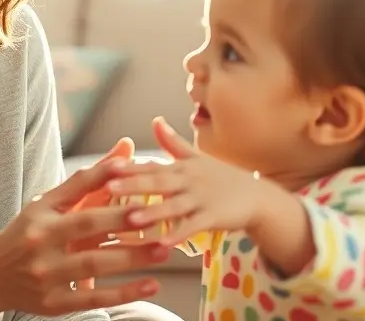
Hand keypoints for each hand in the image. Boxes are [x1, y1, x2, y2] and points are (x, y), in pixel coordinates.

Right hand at [0, 155, 166, 318]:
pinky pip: (93, 298)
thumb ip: (90, 179)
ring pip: (94, 264)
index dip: (107, 181)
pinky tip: (152, 285)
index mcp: (41, 213)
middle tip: (160, 216)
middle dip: (125, 221)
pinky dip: (124, 293)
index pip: (76, 191)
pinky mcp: (54, 303)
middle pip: (87, 227)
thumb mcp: (50, 202)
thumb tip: (127, 148)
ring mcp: (46, 275)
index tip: (138, 173)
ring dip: (132, 257)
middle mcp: (41, 241)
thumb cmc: (28, 232)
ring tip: (164, 250)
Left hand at [107, 117, 267, 245]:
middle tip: (109, 186)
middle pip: (158, 182)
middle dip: (134, 184)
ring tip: (131, 218)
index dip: (129, 166)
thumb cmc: (223, 178)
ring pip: (174, 206)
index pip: (152, 165)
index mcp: (182, 167)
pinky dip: (179, 234)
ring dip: (153, 212)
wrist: (258, 197)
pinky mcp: (214, 217)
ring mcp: (202, 199)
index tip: (107, 166)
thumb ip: (173, 143)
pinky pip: (194, 227)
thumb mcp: (197, 159)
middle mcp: (189, 180)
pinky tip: (163, 243)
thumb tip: (156, 120)